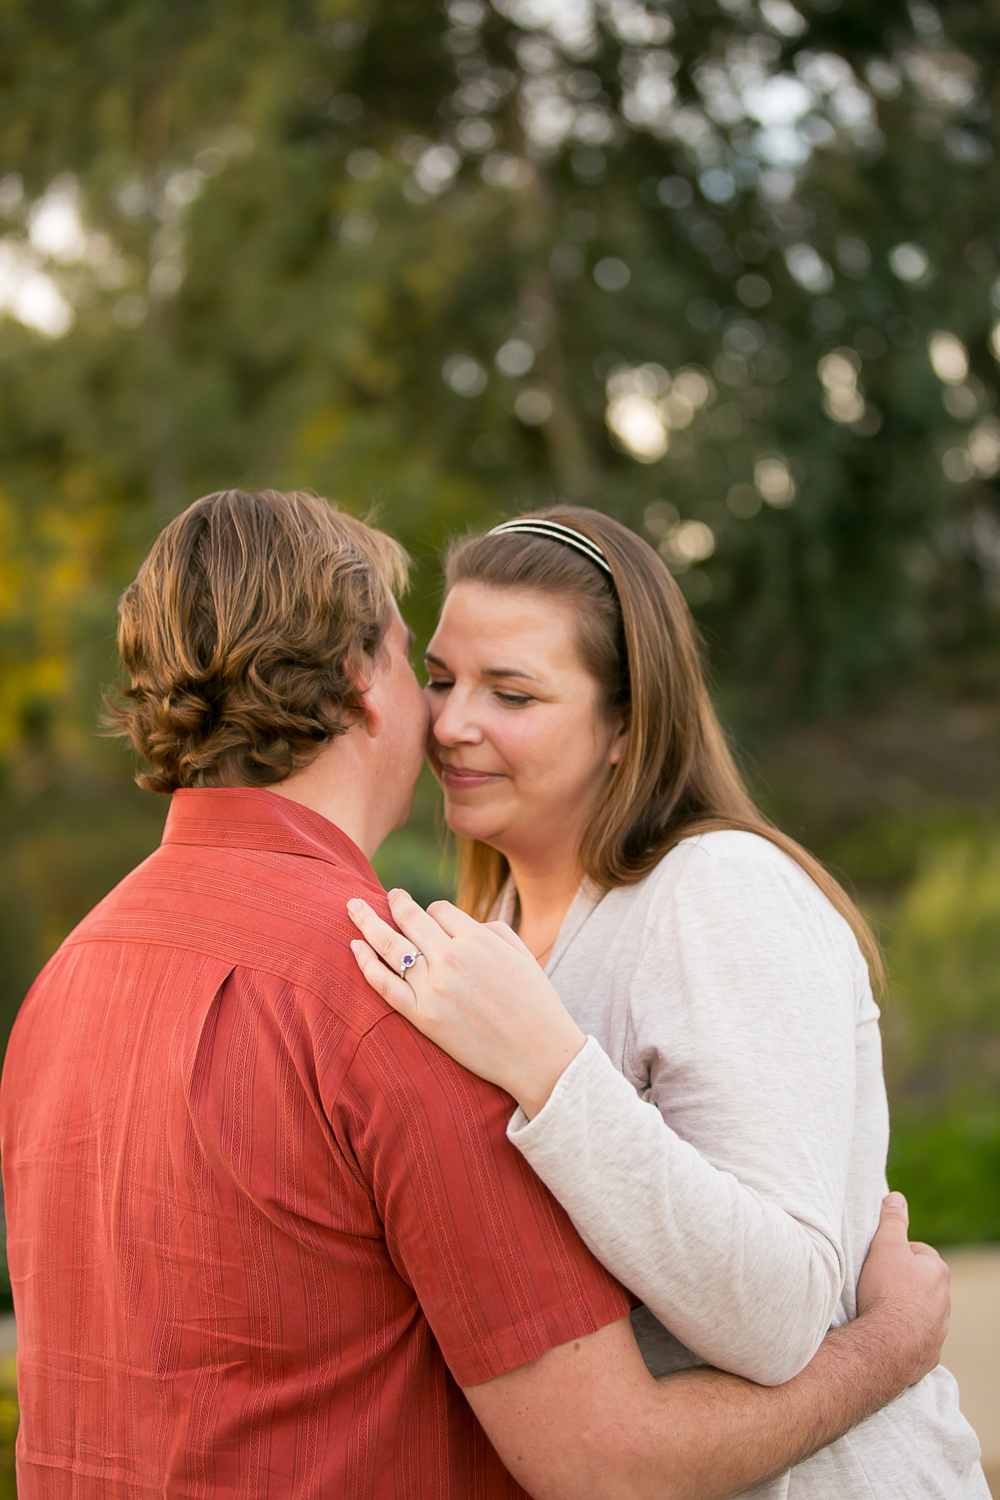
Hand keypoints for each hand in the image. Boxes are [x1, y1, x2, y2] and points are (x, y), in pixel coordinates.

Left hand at [347, 889, 585, 1117]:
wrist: (538, 1056)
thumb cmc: (535, 1003)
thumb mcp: (521, 953)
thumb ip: (491, 929)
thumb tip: (463, 923)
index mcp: (477, 939)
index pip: (439, 909)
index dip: (434, 911)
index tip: (434, 919)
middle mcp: (451, 958)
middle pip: (409, 919)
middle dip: (394, 902)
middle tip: (385, 895)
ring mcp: (433, 988)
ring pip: (390, 945)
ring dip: (367, 921)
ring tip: (353, 906)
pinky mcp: (423, 1017)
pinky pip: (384, 984)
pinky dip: (365, 963)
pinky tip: (354, 946)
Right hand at [855, 1191, 949, 1384]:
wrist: (888, 1343)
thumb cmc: (887, 1291)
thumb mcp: (886, 1246)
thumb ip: (892, 1221)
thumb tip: (897, 1198)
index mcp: (937, 1271)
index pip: (920, 1253)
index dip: (898, 1254)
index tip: (880, 1261)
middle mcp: (944, 1300)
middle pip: (922, 1283)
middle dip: (903, 1282)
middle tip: (877, 1283)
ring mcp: (939, 1328)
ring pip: (922, 1311)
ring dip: (905, 1308)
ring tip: (879, 1308)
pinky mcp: (930, 1352)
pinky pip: (918, 1338)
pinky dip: (905, 1334)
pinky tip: (886, 1331)